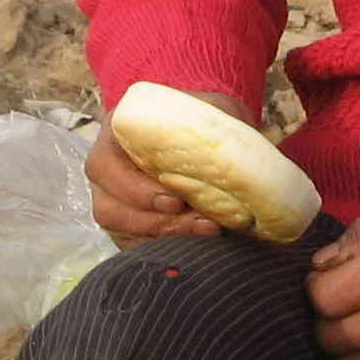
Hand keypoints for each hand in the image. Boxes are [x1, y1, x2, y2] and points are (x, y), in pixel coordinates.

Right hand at [87, 87, 255, 245]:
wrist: (203, 139)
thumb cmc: (202, 120)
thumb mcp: (213, 109)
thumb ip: (223, 123)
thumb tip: (255, 150)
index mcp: (117, 133)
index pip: (104, 165)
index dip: (134, 189)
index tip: (176, 200)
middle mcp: (107, 169)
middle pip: (108, 208)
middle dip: (156, 222)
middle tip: (201, 223)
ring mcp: (113, 200)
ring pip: (120, 232)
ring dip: (163, 237)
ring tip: (207, 232)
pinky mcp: (126, 226)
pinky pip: (132, 247)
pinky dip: (163, 249)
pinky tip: (196, 244)